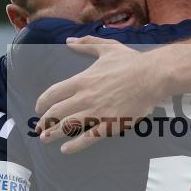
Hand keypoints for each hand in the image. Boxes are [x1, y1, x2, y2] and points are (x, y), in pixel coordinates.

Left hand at [34, 36, 163, 153]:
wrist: (152, 77)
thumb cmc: (131, 62)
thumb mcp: (107, 48)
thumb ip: (86, 44)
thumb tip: (69, 41)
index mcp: (83, 80)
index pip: (54, 93)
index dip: (42, 102)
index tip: (38, 108)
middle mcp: (85, 97)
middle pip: (56, 112)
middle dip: (44, 122)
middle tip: (39, 128)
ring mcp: (97, 113)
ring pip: (68, 126)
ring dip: (53, 134)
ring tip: (45, 139)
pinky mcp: (110, 125)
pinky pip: (88, 138)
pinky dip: (74, 145)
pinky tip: (66, 149)